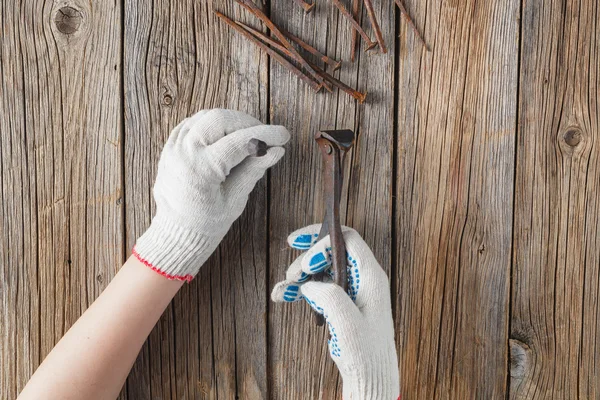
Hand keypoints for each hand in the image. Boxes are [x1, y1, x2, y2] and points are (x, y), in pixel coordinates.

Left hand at [134, 109, 289, 281]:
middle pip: (221, 119)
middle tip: (264, 137)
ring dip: (230, 121)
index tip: (283, 135)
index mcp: (201, 168)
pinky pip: (192, 123)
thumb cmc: (205, 224)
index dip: (266, 135)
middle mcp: (184, 152)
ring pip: (206, 116)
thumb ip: (253, 171)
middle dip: (247, 123)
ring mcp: (173, 147)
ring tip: (247, 137)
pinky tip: (226, 136)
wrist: (174, 234)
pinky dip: (211, 124)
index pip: (240, 141)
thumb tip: (276, 151)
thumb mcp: (235, 200)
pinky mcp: (170, 146)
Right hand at [271, 225, 399, 399]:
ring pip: (322, 269)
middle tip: (291, 273)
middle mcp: (362, 278)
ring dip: (301, 274)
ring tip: (283, 287)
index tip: (304, 257)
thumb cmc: (366, 351)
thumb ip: (330, 296)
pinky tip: (283, 296)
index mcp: (370, 276)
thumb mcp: (348, 322)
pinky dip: (301, 289)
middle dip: (307, 258)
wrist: (369, 375)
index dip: (323, 241)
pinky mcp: (341, 303)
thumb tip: (310, 284)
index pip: (348, 240)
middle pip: (332, 251)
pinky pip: (319, 287)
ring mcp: (351, 290)